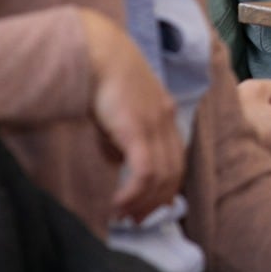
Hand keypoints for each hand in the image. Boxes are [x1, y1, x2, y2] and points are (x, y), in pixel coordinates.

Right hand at [77, 9, 184, 221]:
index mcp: (164, 114)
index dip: (165, 186)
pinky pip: (145, 172)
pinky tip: (118, 203)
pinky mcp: (139, 129)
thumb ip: (120, 137)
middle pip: (174, 172)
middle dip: (156, 201)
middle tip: (136, 220)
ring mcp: (156, 124)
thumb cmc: (99, 77)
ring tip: (122, 215)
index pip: (176, 158)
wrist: (95, 51)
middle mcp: (166, 120)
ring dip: (143, 202)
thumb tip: (116, 162)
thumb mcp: (115, 112)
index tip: (148, 206)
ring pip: (162, 177)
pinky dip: (134, 194)